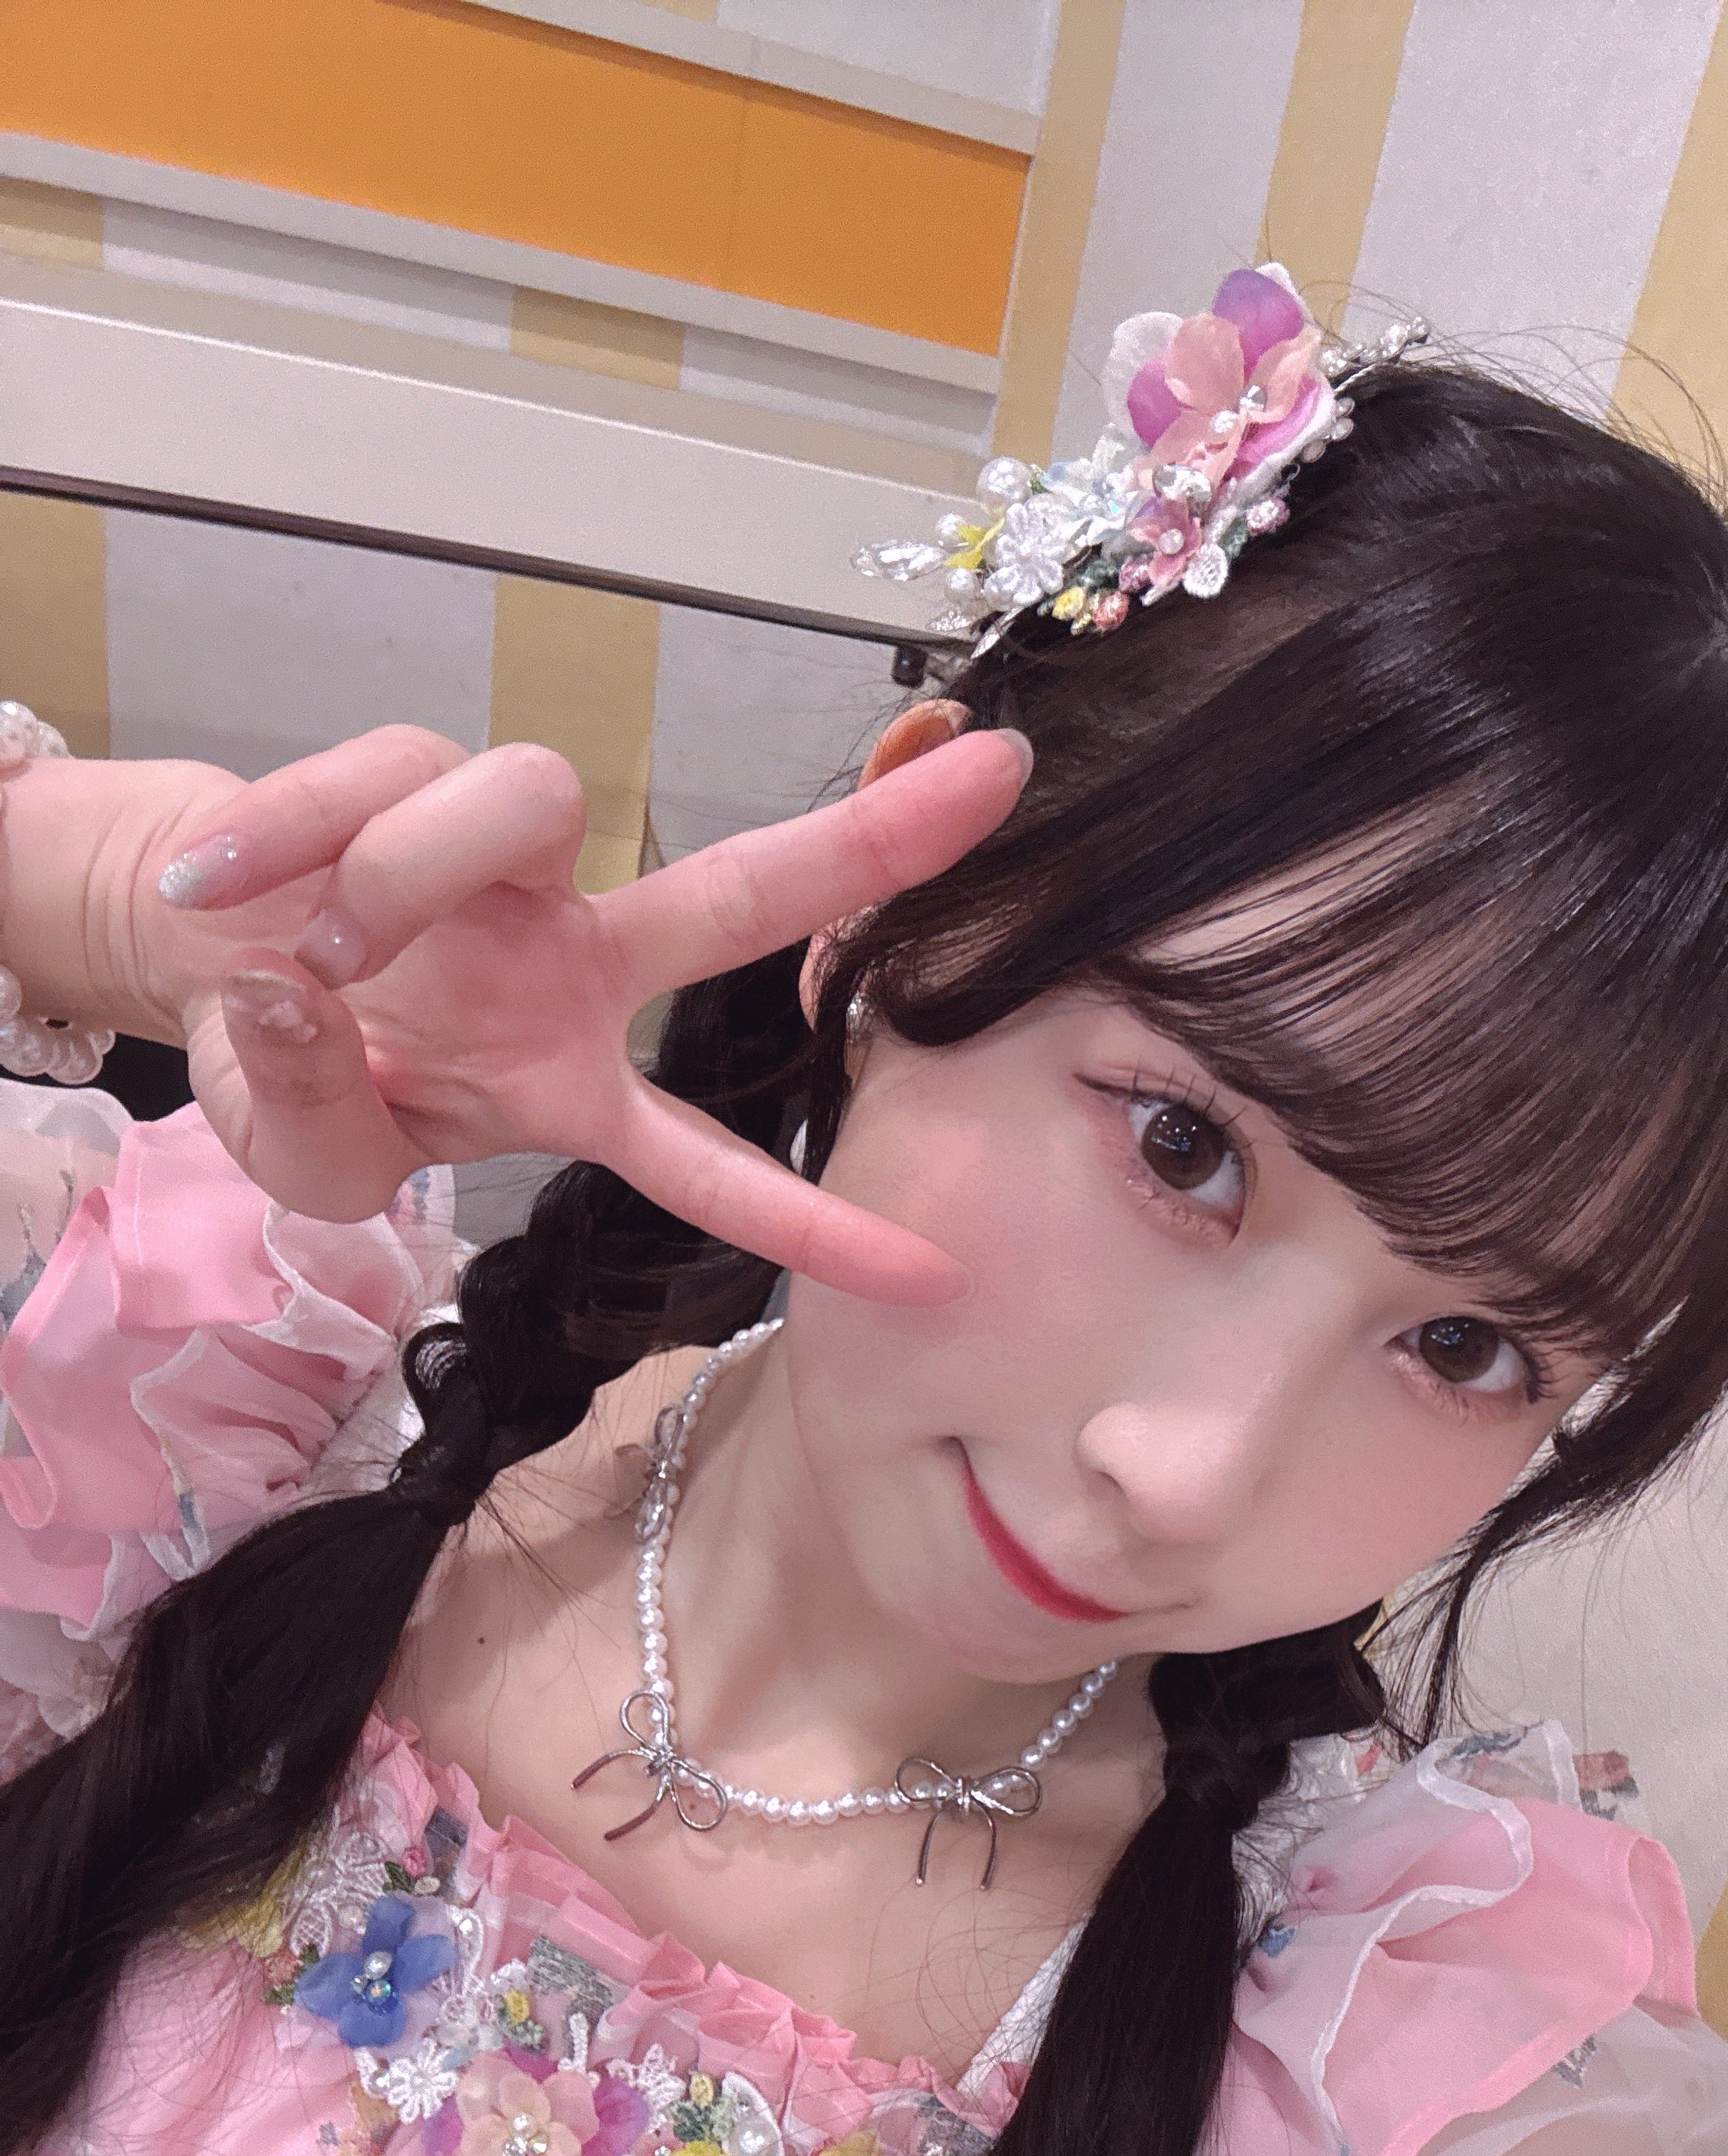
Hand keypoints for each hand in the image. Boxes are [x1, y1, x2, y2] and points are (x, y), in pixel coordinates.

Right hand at [145, 721, 1027, 1299]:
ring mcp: (503, 865)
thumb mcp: (304, 1157)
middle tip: (998, 780)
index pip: (709, 1168)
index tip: (938, 1278)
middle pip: (740, 894)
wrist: (194, 949)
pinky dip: (295, 827)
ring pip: (520, 800)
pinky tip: (226, 883)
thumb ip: (317, 1126)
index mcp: (571, 1076)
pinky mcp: (412, 776)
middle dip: (868, 843)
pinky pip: (380, 771)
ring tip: (312, 948)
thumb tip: (305, 1004)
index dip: (814, 1227)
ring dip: (405, 871)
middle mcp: (570, 959)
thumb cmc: (294, 1068)